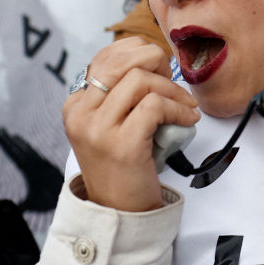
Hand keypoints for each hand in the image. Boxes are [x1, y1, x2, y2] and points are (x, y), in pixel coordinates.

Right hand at [63, 39, 199, 211]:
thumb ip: (121, 93)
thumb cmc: (124, 163)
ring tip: (185, 105)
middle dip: (156, 61)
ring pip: (141, 80)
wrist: (120, 211)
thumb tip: (154, 56)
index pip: (106, 56)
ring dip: (173, 88)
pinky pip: (156, 106)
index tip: (159, 69)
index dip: (140, 53)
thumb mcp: (112, 124)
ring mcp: (99, 130)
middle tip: (173, 82)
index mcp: (76, 105)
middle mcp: (81, 114)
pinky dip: (179, 108)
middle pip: (122, 61)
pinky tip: (188, 120)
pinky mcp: (122, 144)